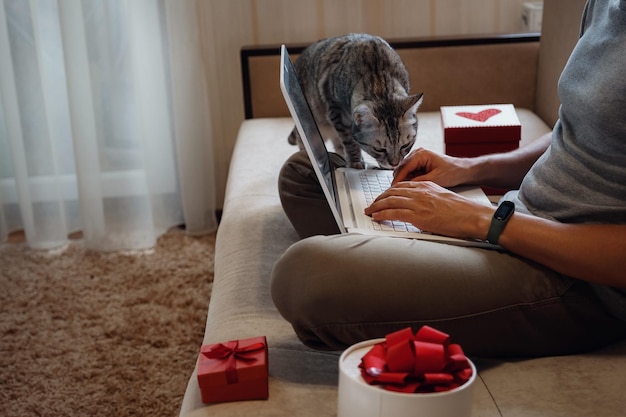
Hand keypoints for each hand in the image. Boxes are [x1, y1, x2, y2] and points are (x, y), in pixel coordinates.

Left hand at [364, 181, 492, 239]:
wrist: (472, 216)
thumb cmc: (461, 211)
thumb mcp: (442, 198)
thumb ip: (428, 199)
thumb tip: (418, 207)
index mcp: (426, 186)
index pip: (401, 186)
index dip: (388, 192)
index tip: (381, 197)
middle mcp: (420, 192)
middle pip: (392, 192)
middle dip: (379, 198)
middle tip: (371, 204)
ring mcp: (418, 203)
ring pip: (390, 201)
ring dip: (376, 206)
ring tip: (369, 210)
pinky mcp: (418, 215)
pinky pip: (394, 213)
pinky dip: (382, 214)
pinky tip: (376, 216)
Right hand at [392, 148, 470, 186]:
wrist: (462, 170)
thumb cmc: (453, 172)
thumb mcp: (435, 179)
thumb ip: (419, 182)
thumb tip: (405, 188)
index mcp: (421, 154)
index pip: (403, 167)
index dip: (397, 180)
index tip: (392, 190)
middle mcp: (417, 154)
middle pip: (400, 168)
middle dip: (398, 181)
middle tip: (395, 194)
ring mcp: (417, 158)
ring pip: (403, 171)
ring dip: (403, 181)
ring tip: (402, 193)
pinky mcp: (418, 164)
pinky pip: (408, 173)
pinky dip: (408, 181)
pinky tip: (410, 189)